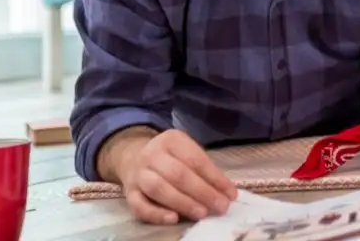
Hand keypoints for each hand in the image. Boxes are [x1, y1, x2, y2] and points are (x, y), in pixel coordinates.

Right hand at [106, 128, 238, 224]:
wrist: (132, 156)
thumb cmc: (170, 157)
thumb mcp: (187, 153)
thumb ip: (205, 170)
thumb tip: (227, 192)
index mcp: (171, 140)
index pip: (195, 159)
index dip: (215, 178)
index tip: (230, 194)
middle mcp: (152, 154)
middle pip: (178, 174)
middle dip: (202, 192)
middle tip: (220, 206)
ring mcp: (138, 174)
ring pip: (158, 188)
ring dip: (182, 202)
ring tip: (201, 213)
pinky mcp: (129, 193)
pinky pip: (139, 205)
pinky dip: (156, 214)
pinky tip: (173, 219)